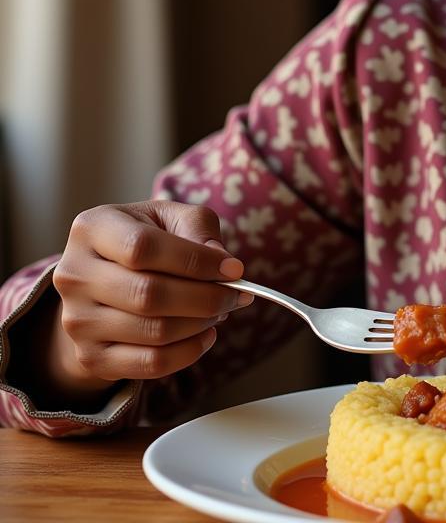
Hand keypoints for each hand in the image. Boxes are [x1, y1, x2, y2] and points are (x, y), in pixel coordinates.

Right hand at [49, 201, 252, 390]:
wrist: (104, 279)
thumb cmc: (147, 239)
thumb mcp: (169, 218)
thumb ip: (198, 228)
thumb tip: (223, 264)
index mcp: (93, 229)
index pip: (144, 248)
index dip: (195, 261)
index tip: (234, 269)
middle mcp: (74, 275)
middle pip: (148, 294)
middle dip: (206, 297)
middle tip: (236, 295)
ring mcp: (77, 320)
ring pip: (153, 331)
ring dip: (200, 323)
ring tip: (220, 310)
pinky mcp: (90, 357)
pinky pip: (149, 364)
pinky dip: (189, 352)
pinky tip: (205, 334)